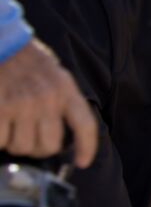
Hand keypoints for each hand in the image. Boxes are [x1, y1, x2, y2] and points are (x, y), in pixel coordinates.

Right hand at [0, 37, 97, 167]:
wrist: (2, 44)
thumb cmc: (25, 60)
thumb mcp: (54, 74)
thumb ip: (61, 99)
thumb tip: (58, 133)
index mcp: (65, 89)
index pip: (85, 125)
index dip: (86, 148)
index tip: (82, 162)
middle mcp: (47, 99)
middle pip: (48, 146)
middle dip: (36, 148)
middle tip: (28, 138)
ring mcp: (21, 104)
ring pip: (21, 147)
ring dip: (13, 143)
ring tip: (10, 127)